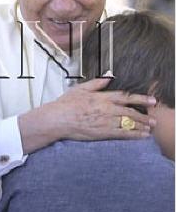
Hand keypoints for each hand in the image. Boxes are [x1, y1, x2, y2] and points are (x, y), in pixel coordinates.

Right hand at [18, 77, 156, 153]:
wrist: (57, 119)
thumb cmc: (65, 104)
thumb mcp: (80, 89)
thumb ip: (96, 83)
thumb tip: (109, 76)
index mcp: (102, 97)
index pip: (126, 97)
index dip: (140, 99)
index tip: (151, 101)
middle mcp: (107, 109)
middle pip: (131, 112)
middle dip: (145, 115)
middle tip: (154, 119)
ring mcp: (106, 121)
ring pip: (129, 123)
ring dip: (142, 125)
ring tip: (150, 128)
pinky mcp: (103, 132)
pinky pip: (122, 134)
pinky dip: (134, 135)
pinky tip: (142, 136)